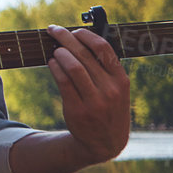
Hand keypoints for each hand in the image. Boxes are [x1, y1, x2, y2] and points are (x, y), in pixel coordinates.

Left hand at [46, 24, 130, 166]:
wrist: (103, 143)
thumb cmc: (108, 109)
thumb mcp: (117, 91)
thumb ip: (106, 70)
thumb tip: (81, 40)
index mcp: (121, 81)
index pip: (104, 49)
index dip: (86, 35)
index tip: (75, 30)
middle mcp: (110, 90)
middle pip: (84, 55)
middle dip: (66, 38)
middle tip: (54, 30)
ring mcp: (94, 101)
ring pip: (73, 67)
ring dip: (60, 53)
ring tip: (54, 49)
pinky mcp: (77, 110)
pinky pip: (63, 82)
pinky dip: (55, 68)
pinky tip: (51, 62)